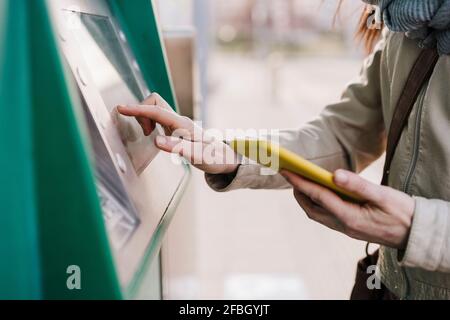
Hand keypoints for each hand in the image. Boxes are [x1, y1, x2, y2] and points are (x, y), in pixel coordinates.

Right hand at [117, 93, 239, 174]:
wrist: (225, 158)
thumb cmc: (214, 158)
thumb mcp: (198, 156)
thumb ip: (178, 148)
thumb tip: (156, 141)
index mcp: (183, 125)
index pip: (156, 111)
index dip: (138, 110)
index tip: (121, 108)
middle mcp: (179, 120)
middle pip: (154, 103)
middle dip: (142, 113)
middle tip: (146, 133)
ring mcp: (178, 123)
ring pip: (155, 109)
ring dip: (146, 119)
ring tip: (150, 135)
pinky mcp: (176, 128)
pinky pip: (158, 118)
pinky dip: (150, 123)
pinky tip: (154, 136)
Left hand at [280, 169, 414, 248]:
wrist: (416, 233)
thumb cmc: (402, 212)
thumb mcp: (382, 195)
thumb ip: (358, 185)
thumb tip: (334, 174)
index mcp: (349, 217)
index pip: (317, 196)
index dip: (299, 182)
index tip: (286, 170)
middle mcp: (343, 225)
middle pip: (311, 208)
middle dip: (298, 191)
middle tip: (290, 174)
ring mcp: (345, 229)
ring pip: (317, 214)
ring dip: (306, 198)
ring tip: (301, 181)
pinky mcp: (349, 228)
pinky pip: (326, 216)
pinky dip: (317, 204)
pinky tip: (320, 192)